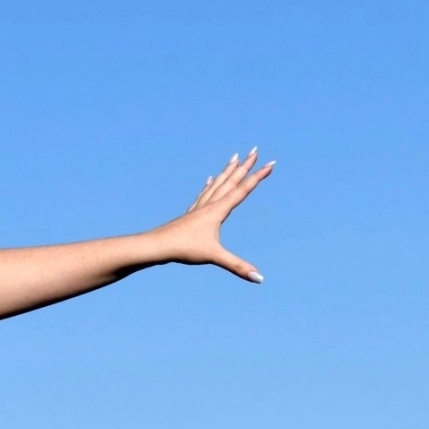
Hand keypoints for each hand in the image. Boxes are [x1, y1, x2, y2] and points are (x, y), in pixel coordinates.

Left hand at [149, 147, 272, 282]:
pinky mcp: (191, 213)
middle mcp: (209, 204)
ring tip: (235, 158)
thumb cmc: (184, 249)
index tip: (271, 162)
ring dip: (228, 170)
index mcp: (217, 210)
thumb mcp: (214, 256)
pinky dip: (211, 184)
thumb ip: (237, 266)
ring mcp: (199, 207)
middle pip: (231, 180)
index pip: (242, 190)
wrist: (157, 245)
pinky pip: (204, 194)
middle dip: (245, 166)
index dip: (258, 177)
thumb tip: (259, 279)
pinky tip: (210, 179)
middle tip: (255, 150)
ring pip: (217, 183)